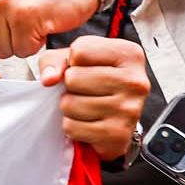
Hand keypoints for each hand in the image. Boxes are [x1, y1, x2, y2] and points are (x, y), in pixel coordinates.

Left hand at [36, 36, 147, 160]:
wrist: (112, 118)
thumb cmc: (95, 83)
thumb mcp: (74, 60)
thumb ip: (54, 60)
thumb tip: (49, 78)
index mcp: (129, 54)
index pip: (80, 50)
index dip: (72, 61)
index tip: (85, 68)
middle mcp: (135, 81)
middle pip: (73, 78)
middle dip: (70, 86)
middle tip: (84, 91)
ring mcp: (129, 109)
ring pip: (71, 104)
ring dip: (70, 107)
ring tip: (86, 106)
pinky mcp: (118, 134)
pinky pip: (72, 127)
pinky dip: (73, 126)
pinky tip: (88, 121)